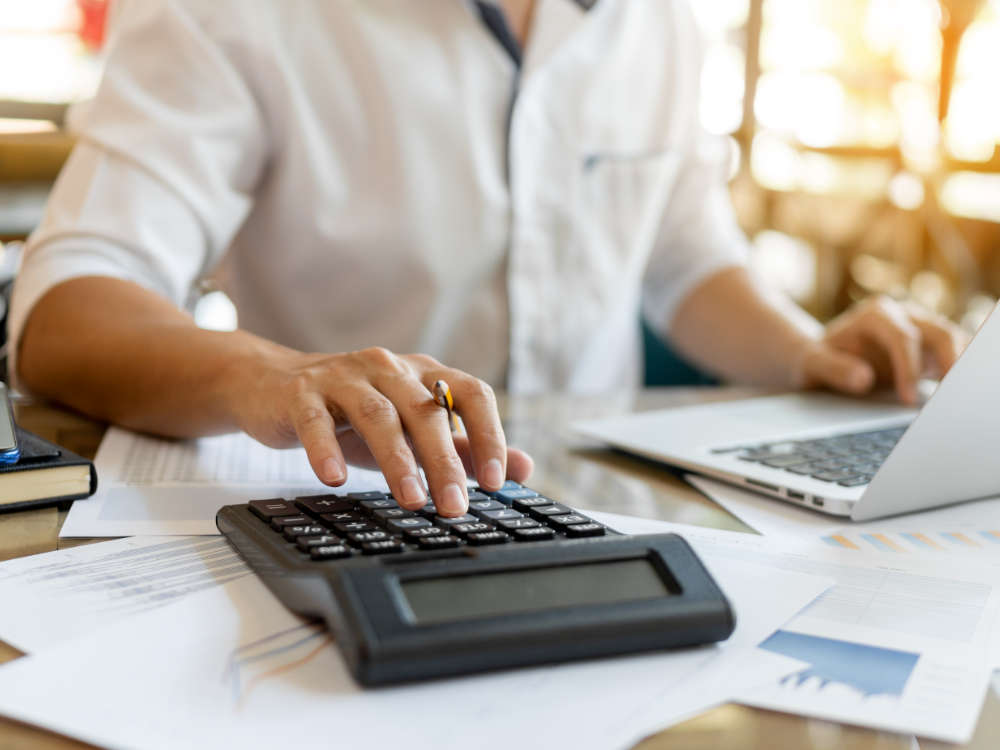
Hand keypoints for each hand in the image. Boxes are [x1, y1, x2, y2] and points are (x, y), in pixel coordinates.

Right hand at [227, 347, 533, 515]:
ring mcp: (344, 376)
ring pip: (378, 415)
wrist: (275, 387)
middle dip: (444, 461)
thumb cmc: (354, 415)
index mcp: (424, 374)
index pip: (470, 393)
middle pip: (426, 411)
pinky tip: (335, 478)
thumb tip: (521, 467)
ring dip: (397, 460)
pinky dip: (325, 448)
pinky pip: (317, 420)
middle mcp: (389, 367)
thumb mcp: (412, 430)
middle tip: (455, 506)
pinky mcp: (303, 392)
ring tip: (411, 500)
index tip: (496, 480)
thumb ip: (465, 447)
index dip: (489, 433)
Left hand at [796, 296, 968, 403]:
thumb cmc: (815, 359)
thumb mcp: (812, 364)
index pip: (902, 337)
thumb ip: (833, 368)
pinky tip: (961, 391)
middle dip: (950, 361)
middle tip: (952, 395)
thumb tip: (864, 379)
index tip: (908, 398)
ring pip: (953, 340)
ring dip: (960, 366)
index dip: (908, 368)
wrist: (819, 356)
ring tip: (959, 397)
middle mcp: (902, 316)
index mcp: (874, 314)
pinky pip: (954, 353)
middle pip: (939, 332)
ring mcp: (919, 329)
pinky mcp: (928, 347)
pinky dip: (960, 368)